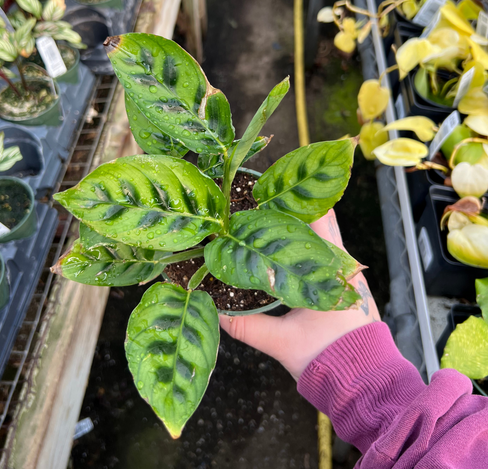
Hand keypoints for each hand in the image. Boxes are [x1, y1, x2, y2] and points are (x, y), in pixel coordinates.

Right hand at [219, 209, 379, 380]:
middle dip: (292, 213)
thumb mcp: (281, 342)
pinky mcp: (346, 290)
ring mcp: (348, 277)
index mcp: (333, 271)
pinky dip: (305, 250)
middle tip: (261, 206)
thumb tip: (216, 312)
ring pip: (323, 240)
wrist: (363, 384)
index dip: (293, 203)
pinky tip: (284, 256)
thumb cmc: (328, 359)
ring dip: (299, 231)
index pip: (319, 219)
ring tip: (268, 225)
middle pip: (321, 224)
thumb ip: (246, 326)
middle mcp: (346, 267)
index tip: (268, 196)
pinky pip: (325, 258)